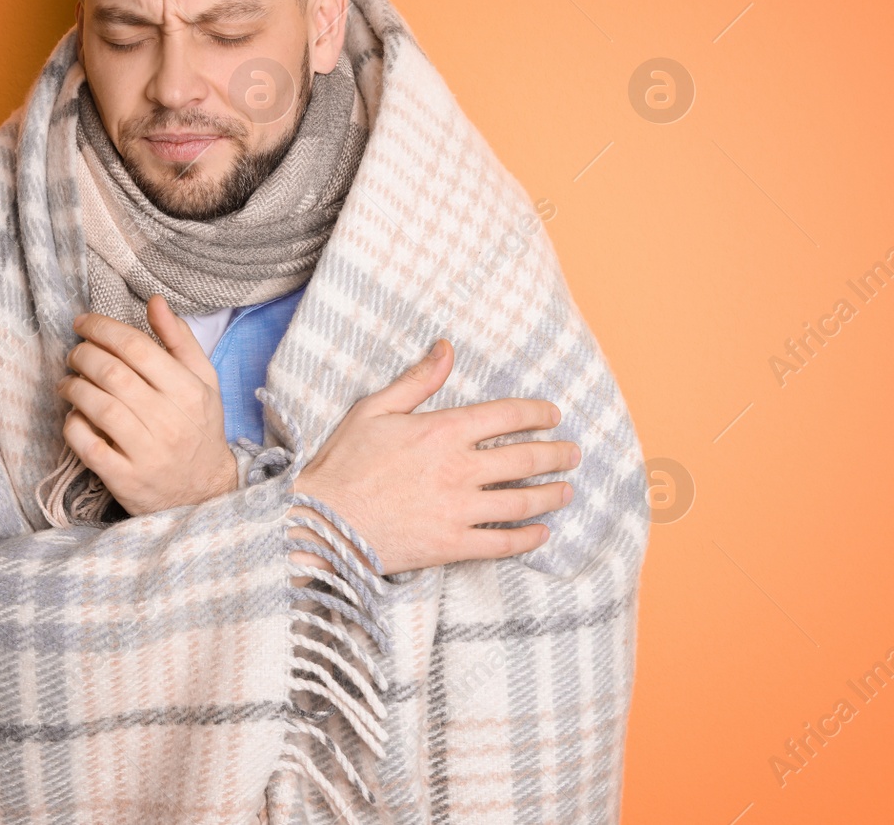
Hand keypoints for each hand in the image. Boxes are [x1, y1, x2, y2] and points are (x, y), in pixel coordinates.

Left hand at [58, 294, 234, 515]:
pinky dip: (73, 425)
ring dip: (73, 387)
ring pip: (98, 406)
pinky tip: (73, 415)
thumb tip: (155, 302)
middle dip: (83, 354)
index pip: (137, 347)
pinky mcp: (126, 479)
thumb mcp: (202, 382)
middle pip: (112, 373)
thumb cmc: (198, 428)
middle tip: (75, 352)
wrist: (205, 491)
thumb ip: (179, 340)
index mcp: (188, 390)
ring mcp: (147, 452)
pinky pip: (88, 446)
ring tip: (68, 381)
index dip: (103, 328)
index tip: (84, 323)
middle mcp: (169, 420)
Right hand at [289, 338, 579, 575]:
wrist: (321, 522)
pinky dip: (528, 538)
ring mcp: (459, 510)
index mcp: (443, 430)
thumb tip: (447, 348)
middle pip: (526, 458)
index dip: (538, 413)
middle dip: (557, 454)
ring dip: (552, 494)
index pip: (508, 416)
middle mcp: (459, 469)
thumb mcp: (375, 409)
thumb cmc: (343, 463)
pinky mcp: (452, 545)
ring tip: (567, 490)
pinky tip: (542, 532)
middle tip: (572, 453)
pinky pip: (503, 543)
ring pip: (522, 501)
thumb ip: (418, 379)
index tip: (553, 416)